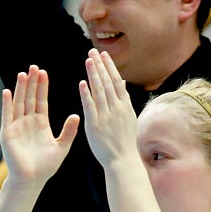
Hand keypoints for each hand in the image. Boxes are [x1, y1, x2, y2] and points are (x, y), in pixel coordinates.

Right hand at [0, 66, 79, 187]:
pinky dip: (7, 104)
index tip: (44, 72)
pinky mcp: (8, 134)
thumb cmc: (46, 166)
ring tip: (23, 74)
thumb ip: (69, 131)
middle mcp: (28, 123)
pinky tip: (7, 91)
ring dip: (20, 89)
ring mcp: (17, 127)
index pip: (41, 101)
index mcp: (41, 124)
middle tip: (34, 66)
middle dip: (32, 83)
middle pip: (29, 98)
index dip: (42, 87)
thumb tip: (77, 115)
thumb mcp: (61, 146)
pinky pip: (7, 116)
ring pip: (19, 103)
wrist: (31, 180)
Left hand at [79, 49, 137, 170]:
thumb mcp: (128, 117)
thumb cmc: (124, 141)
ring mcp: (106, 116)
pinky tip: (82, 83)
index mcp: (125, 106)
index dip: (109, 67)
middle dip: (100, 66)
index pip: (116, 81)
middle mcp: (117, 108)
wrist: (122, 160)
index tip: (103, 55)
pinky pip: (90, 106)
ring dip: (93, 74)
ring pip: (99, 91)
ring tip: (88, 61)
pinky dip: (86, 94)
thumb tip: (122, 82)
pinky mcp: (95, 125)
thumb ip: (123, 99)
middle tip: (92, 51)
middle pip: (108, 82)